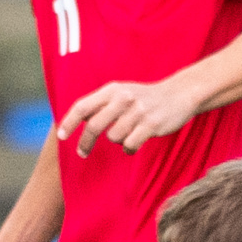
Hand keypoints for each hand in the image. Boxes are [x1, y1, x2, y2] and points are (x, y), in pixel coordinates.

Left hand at [58, 77, 200, 156]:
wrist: (179, 94)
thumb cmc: (145, 98)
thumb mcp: (122, 93)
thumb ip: (101, 105)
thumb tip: (75, 121)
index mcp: (112, 90)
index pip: (83, 106)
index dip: (69, 122)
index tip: (61, 136)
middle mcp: (123, 98)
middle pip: (94, 125)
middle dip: (85, 142)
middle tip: (82, 152)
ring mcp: (137, 111)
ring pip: (113, 137)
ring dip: (118, 141)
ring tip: (129, 134)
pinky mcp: (151, 125)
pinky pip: (130, 145)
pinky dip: (130, 148)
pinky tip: (136, 142)